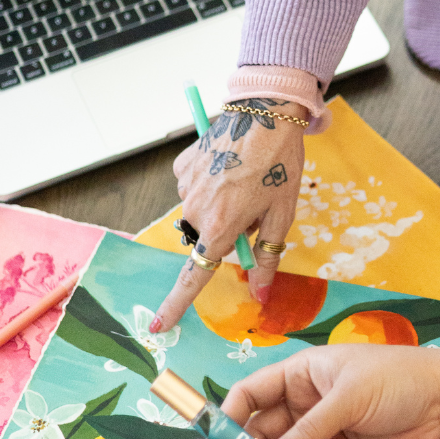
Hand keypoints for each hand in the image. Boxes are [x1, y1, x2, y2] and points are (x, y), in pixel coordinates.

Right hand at [155, 102, 306, 331]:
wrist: (266, 112)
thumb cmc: (280, 164)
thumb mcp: (281, 215)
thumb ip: (267, 257)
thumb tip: (259, 294)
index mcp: (221, 228)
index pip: (195, 276)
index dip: (176, 304)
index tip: (158, 326)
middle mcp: (195, 211)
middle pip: (207, 239)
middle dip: (228, 233)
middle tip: (255, 207)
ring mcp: (185, 186)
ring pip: (200, 214)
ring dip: (220, 207)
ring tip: (244, 179)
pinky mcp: (181, 166)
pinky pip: (193, 188)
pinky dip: (210, 184)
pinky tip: (228, 166)